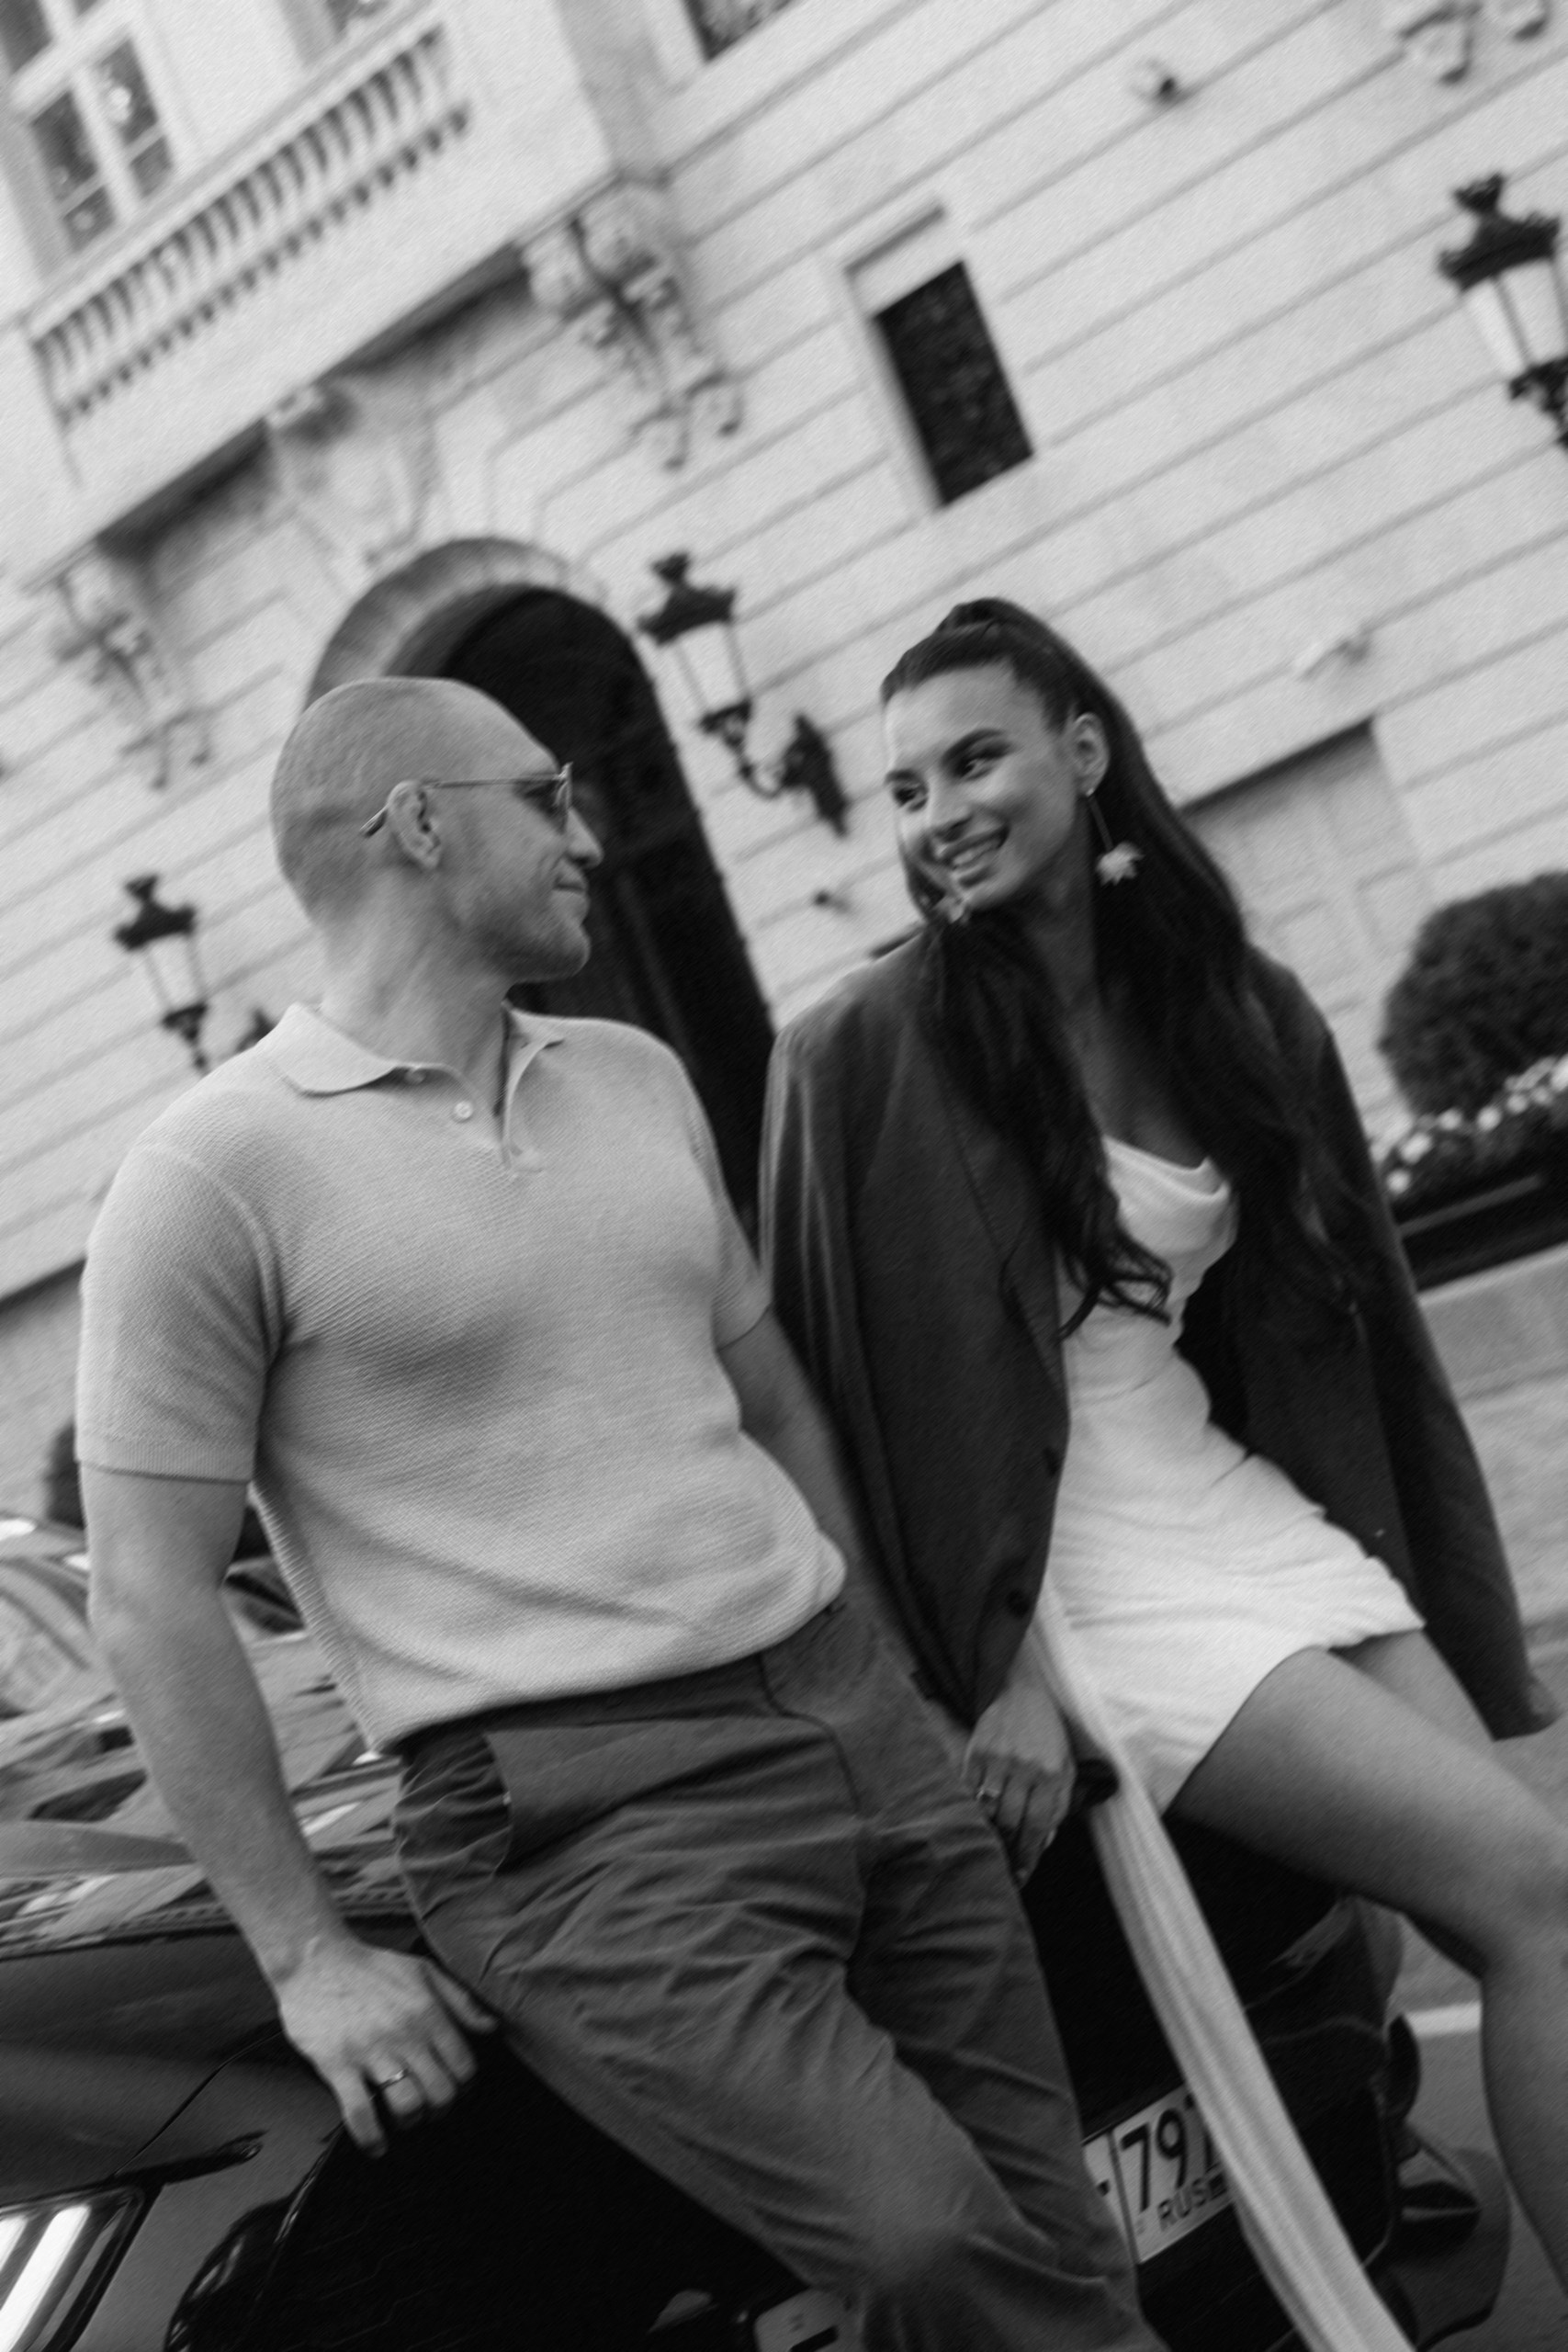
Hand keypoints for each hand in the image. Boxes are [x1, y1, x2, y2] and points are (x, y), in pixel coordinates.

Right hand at [272, 1933, 497, 2155]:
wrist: (316, 1960)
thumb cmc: (372, 1967)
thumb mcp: (424, 1971)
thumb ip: (461, 2002)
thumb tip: (492, 2028)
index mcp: (428, 2012)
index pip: (464, 2066)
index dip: (464, 2086)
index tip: (453, 2088)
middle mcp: (405, 2034)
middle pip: (441, 2093)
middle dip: (440, 2109)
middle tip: (430, 2108)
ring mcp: (370, 2051)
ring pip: (407, 2107)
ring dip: (410, 2122)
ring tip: (405, 2119)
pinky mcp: (337, 2065)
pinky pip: (360, 2113)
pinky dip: (371, 2138)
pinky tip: (376, 2145)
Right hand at [965, 1679, 1076, 1885]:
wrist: (1021, 1692)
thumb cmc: (1048, 1736)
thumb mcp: (1066, 1767)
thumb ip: (1058, 1805)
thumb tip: (1042, 1842)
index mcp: (1052, 1774)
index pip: (1038, 1826)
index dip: (1028, 1856)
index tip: (1021, 1877)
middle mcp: (1025, 1768)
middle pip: (1011, 1823)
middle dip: (1007, 1852)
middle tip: (1002, 1873)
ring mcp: (998, 1759)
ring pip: (988, 1811)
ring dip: (987, 1836)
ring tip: (987, 1853)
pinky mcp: (977, 1752)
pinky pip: (969, 1791)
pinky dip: (970, 1811)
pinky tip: (972, 1824)